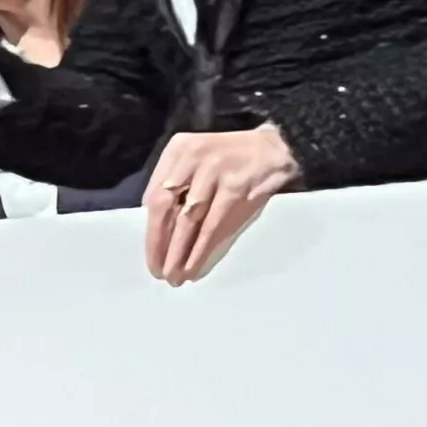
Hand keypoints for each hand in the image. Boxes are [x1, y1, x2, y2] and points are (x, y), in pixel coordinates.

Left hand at [141, 123, 303, 283]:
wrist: (276, 149)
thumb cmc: (234, 160)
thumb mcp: (199, 159)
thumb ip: (177, 184)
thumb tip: (158, 231)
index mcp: (178, 150)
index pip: (153, 194)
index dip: (150, 228)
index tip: (152, 251)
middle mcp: (191, 158)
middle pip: (164, 208)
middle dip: (158, 243)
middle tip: (157, 270)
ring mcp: (213, 173)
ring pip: (186, 222)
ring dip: (177, 253)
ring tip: (173, 276)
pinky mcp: (234, 190)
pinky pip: (211, 228)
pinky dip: (199, 251)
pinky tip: (192, 268)